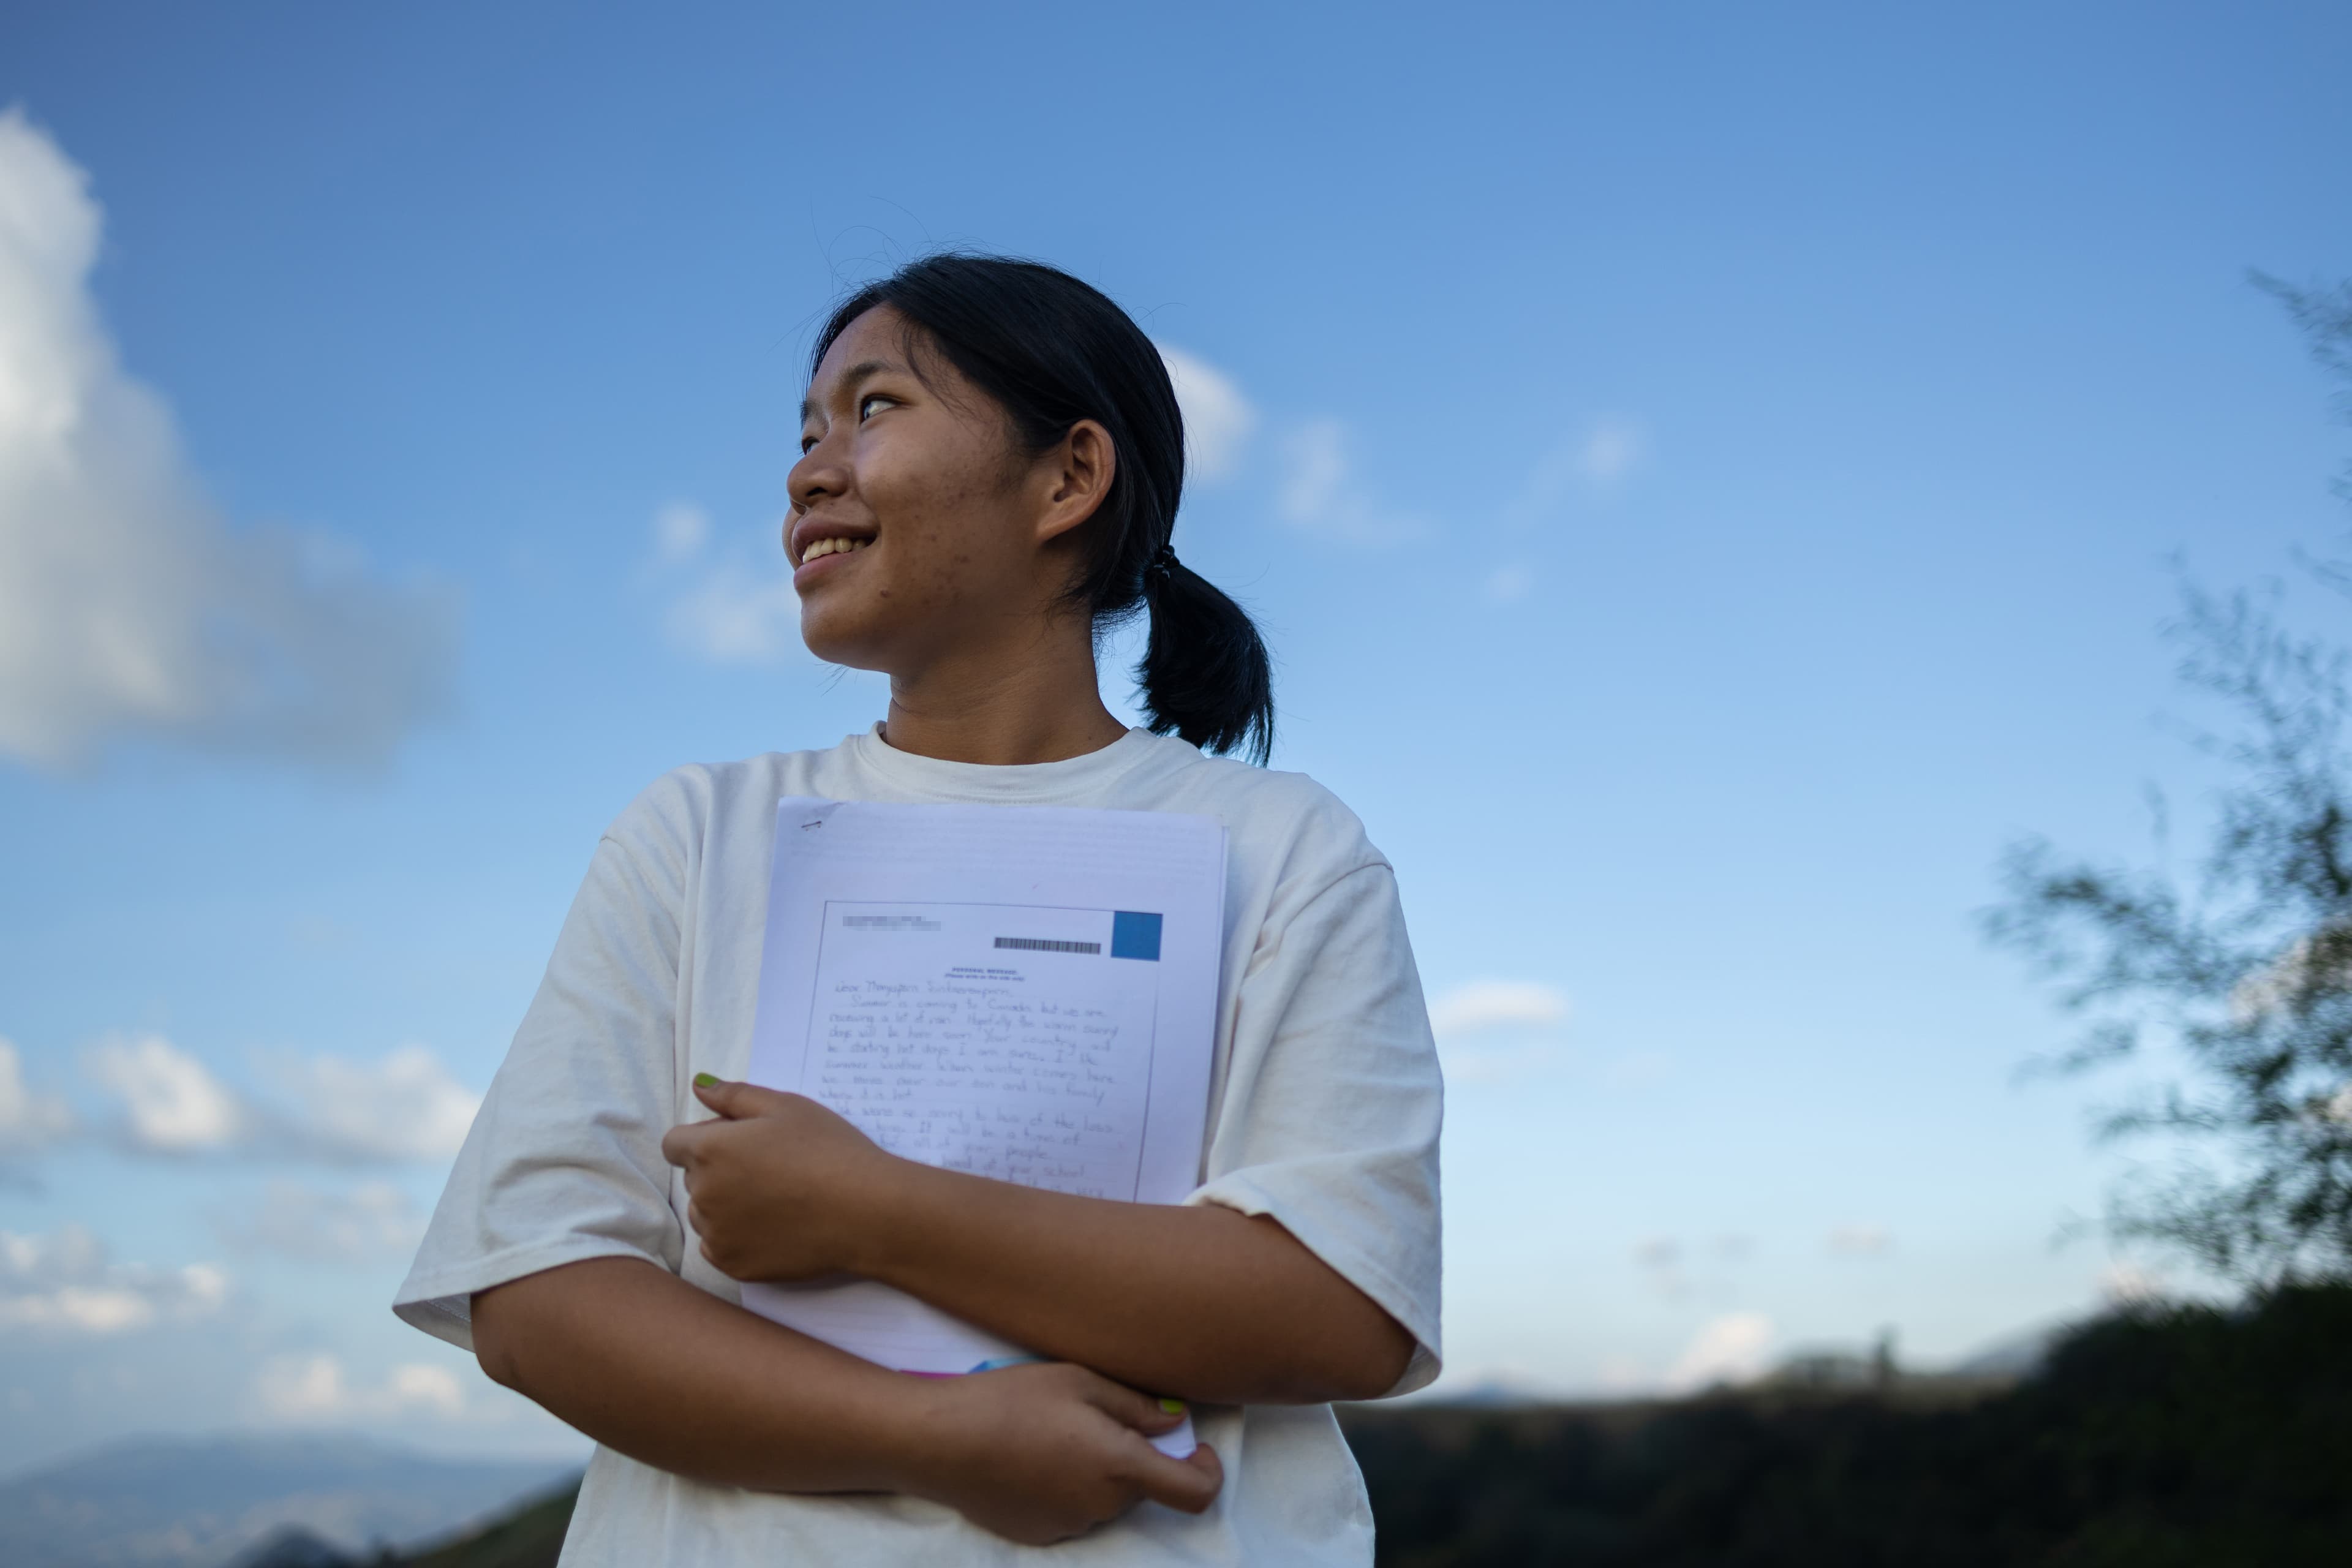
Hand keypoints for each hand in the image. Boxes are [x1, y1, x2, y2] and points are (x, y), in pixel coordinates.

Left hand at [659, 1077, 899, 1282]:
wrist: (865, 1211)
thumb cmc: (828, 1150)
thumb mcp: (786, 1107)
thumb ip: (734, 1095)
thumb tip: (698, 1087)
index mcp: (709, 1150)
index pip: (675, 1143)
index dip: (705, 1138)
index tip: (741, 1142)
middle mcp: (703, 1194)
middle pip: (694, 1178)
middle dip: (719, 1170)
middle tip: (769, 1167)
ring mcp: (716, 1234)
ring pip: (705, 1214)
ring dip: (725, 1205)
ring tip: (774, 1198)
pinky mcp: (733, 1265)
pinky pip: (718, 1246)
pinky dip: (737, 1237)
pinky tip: (774, 1226)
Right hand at [899, 1361, 1221, 1545]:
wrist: (940, 1441)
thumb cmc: (1012, 1399)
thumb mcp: (1081, 1381)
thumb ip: (1137, 1405)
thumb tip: (1176, 1422)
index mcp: (1121, 1467)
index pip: (1195, 1492)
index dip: (1208, 1472)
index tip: (1196, 1448)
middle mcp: (1102, 1506)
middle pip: (1141, 1487)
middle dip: (1133, 1456)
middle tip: (1094, 1415)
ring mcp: (1068, 1526)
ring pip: (1105, 1498)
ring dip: (1097, 1471)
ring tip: (1053, 1432)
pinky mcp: (1038, 1535)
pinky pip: (1071, 1510)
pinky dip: (1066, 1487)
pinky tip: (1032, 1457)